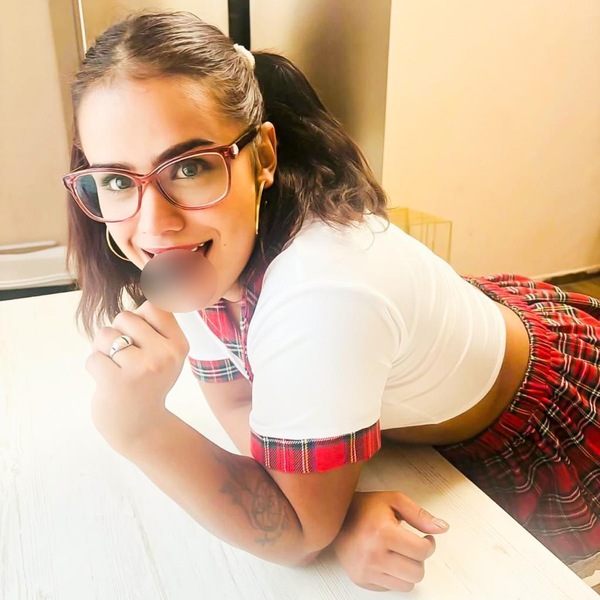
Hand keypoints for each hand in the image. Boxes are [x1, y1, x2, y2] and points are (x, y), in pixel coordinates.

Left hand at [86, 302, 188, 453]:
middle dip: (117, 332)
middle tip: (126, 357)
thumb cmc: (147, 382)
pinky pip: (93, 358)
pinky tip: (108, 383)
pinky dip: (95, 368)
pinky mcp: (119, 383)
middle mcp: (165, 355)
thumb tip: (159, 281)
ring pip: (106, 335)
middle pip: (125, 317)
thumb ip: (156, 325)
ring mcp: (143, 369)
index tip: (139, 323)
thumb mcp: (164, 354)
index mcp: (179, 345)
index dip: (140, 312)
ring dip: (102, 350)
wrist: (140, 427)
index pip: (154, 306)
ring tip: (115, 368)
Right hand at [332, 491, 448, 591]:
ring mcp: (366, 570)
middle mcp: (373, 554)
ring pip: (406, 585)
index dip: (429, 543)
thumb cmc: (365, 507)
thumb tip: (442, 528)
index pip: (422, 551)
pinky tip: (386, 559)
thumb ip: (419, 514)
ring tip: (399, 553)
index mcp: (383, 532)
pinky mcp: (361, 579)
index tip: (425, 537)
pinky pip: (390, 588)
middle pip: (417, 572)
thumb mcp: (394, 500)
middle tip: (411, 545)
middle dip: (419, 559)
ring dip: (408, 570)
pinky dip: (394, 576)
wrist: (335, 518)